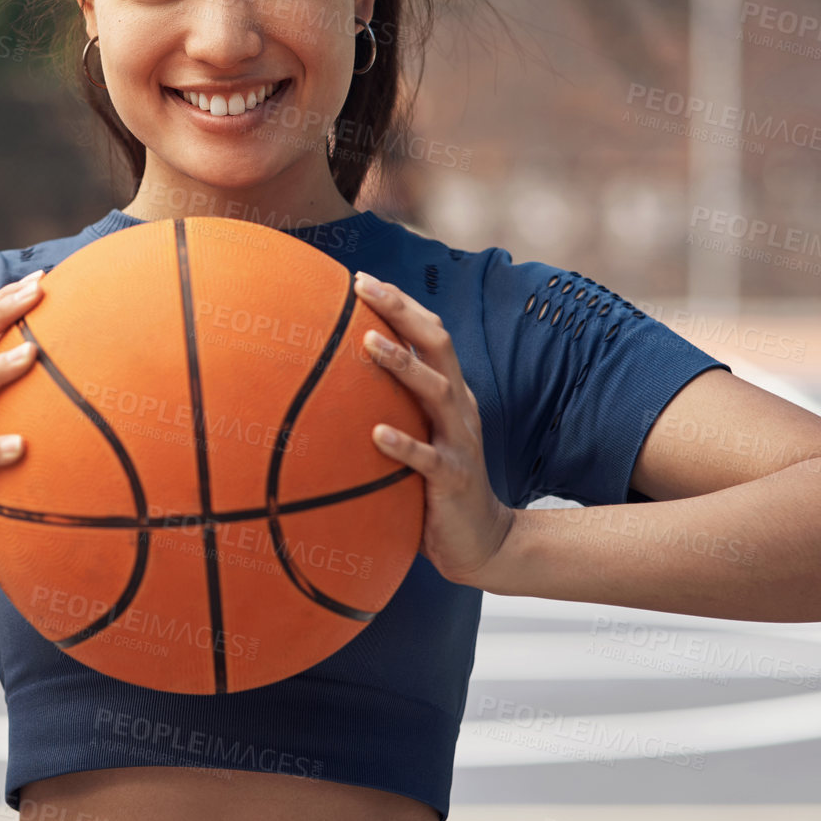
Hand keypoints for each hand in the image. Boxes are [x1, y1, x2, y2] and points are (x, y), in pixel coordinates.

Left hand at [353, 270, 513, 587]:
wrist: (483, 542)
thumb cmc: (437, 484)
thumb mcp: (421, 434)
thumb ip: (396, 405)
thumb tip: (337, 380)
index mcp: (451, 392)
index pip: (431, 334)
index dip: (400, 304)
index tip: (361, 279)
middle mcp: (459, 407)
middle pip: (438, 345)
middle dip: (402, 311)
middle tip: (364, 288)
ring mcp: (459, 441)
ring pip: (436, 391)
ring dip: (403, 364)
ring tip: (369, 343)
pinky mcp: (454, 479)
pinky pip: (427, 458)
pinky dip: (403, 443)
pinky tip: (377, 433)